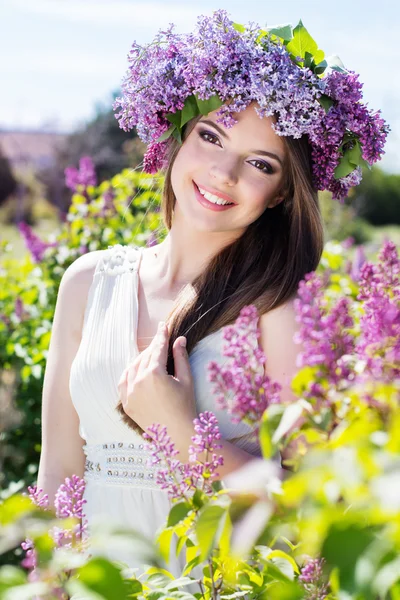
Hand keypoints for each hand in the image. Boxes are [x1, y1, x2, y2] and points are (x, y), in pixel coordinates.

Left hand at [116, 322, 196, 436]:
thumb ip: (180, 357)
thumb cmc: (186, 406)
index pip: (158, 348)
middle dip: (154, 346)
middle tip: (161, 337)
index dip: (161, 335)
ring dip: (142, 358)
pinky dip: (129, 372)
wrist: (177, 434)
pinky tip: (136, 369)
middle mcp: (139, 381)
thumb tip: (179, 339)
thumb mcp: (186, 379)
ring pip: (133, 367)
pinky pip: (123, 382)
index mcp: (155, 374)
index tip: (163, 325)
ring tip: (151, 354)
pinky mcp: (126, 403)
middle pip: (146, 356)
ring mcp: (130, 393)